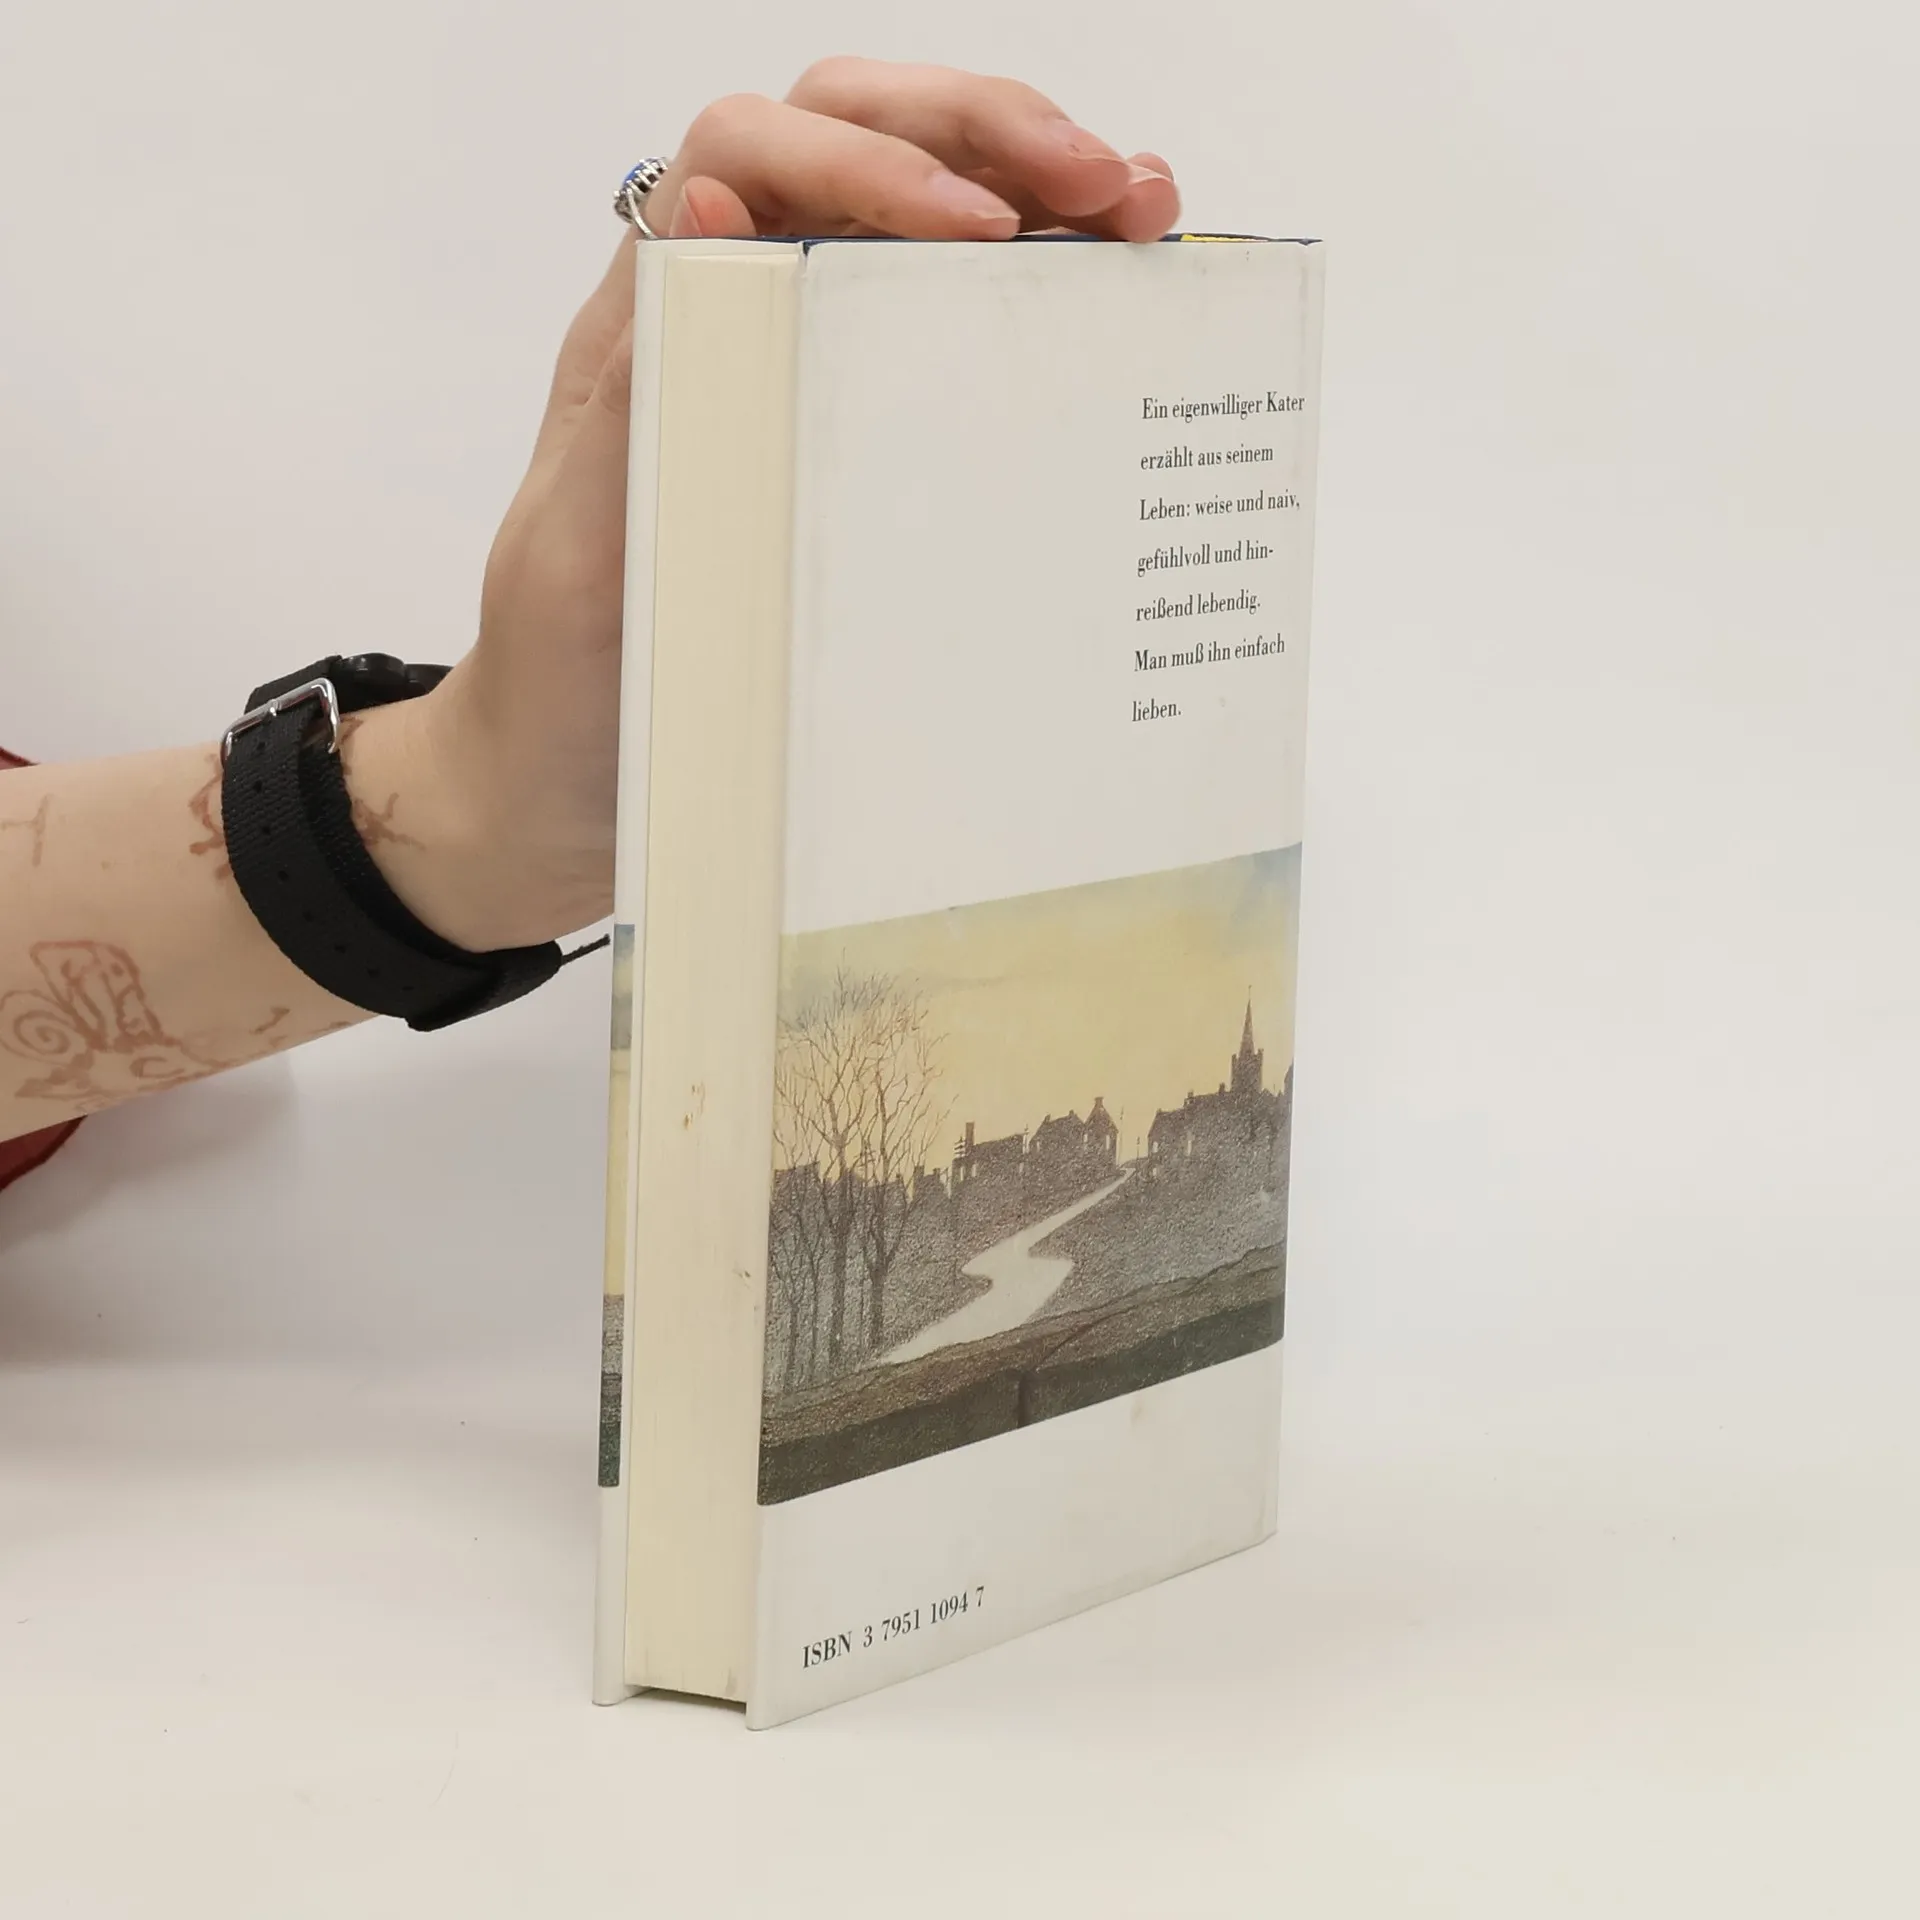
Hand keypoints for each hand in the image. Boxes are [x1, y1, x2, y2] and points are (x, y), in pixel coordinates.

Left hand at [374, 60, 1179, 951]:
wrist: (565, 800)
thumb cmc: (565, 688)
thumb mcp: (579, 557)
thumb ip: (635, 403)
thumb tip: (714, 224)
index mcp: (654, 331)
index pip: (750, 156)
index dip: (867, 162)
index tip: (976, 230)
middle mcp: (735, 320)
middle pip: (854, 135)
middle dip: (988, 133)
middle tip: (1108, 187)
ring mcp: (810, 367)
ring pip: (920, 205)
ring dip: (1035, 184)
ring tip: (1141, 213)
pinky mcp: (867, 433)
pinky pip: (957, 320)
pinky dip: (1046, 281)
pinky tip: (1120, 289)